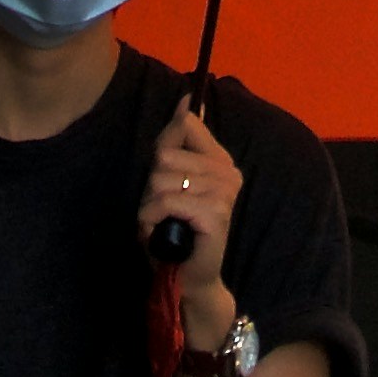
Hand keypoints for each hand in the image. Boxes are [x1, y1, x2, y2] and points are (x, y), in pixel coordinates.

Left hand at [137, 94, 243, 328]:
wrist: (187, 277)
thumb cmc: (175, 227)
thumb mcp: (170, 178)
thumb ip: (176, 140)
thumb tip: (186, 99)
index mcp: (220, 159)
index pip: (186, 125)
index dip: (164, 149)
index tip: (169, 176)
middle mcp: (228, 171)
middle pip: (165, 154)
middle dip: (152, 184)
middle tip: (163, 210)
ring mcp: (224, 192)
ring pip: (161, 179)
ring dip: (149, 205)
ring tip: (161, 222)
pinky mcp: (216, 213)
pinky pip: (167, 201)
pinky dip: (151, 217)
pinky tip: (159, 231)